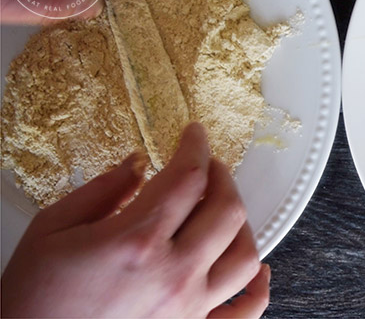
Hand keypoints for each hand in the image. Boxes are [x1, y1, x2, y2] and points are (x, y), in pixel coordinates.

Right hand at [1, 123, 269, 317]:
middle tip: (208, 166)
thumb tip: (138, 164)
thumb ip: (102, 190)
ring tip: (222, 210)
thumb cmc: (33, 299)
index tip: (194, 135)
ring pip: (245, 255)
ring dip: (241, 223)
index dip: (195, 146)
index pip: (188, 176)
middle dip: (221, 176)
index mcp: (136, 240)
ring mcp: (188, 307)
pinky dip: (260, 288)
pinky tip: (258, 269)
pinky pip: (246, 312)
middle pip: (226, 208)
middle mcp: (172, 273)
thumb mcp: (52, 230)